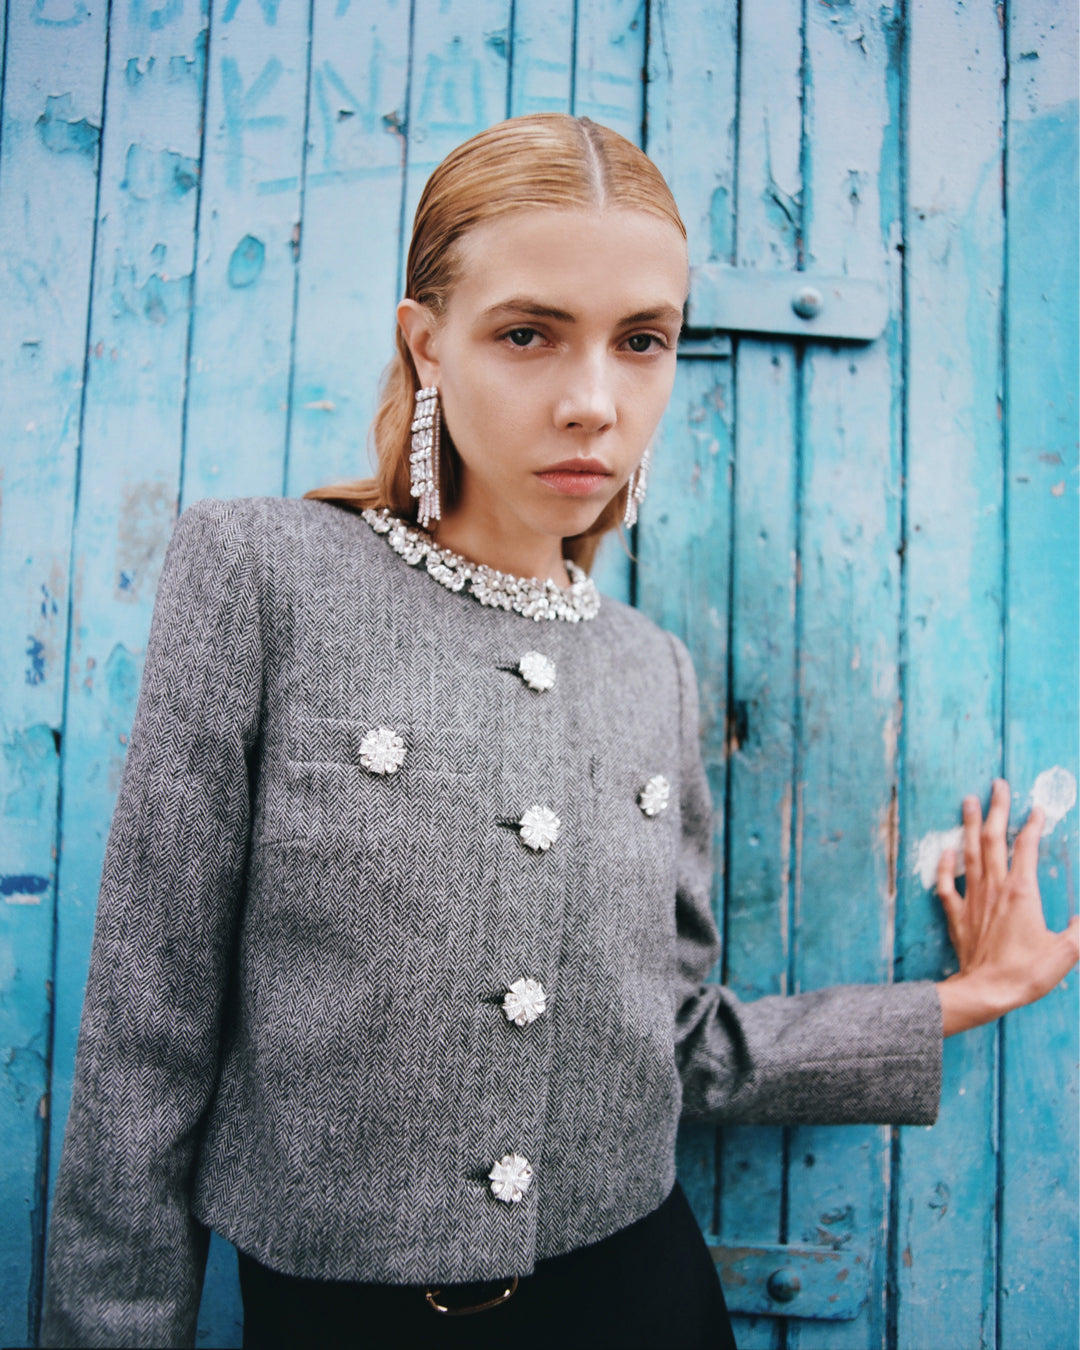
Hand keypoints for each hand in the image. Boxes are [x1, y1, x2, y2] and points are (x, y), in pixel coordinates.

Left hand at [935, 779, 1079, 1036]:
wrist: (986, 992)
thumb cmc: (1025, 973)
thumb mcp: (1066, 952)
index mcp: (1022, 891)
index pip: (1026, 847)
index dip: (1032, 825)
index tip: (1037, 809)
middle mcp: (995, 888)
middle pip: (993, 839)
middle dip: (997, 809)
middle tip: (997, 785)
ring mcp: (973, 899)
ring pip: (968, 853)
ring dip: (968, 825)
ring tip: (967, 801)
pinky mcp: (957, 914)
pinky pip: (946, 884)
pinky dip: (944, 865)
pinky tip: (945, 850)